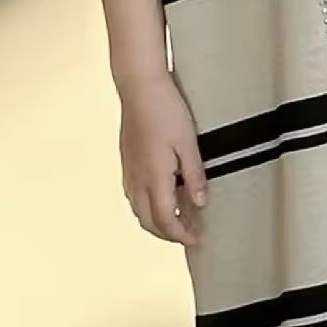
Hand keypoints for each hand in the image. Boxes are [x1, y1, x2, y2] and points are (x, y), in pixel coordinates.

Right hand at [117, 71, 206, 247]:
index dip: (180, 235)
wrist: (139, 86)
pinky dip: (148, 205)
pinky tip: (164, 196)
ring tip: (180, 217)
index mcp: (154, 178)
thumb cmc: (166, 110)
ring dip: (157, 220)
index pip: (165, 220)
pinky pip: (134, 195)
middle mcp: (137, 179)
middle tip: (190, 233)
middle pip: (148, 221)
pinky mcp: (127, 161)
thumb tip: (200, 204)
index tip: (196, 240)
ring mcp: (129, 170)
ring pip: (139, 209)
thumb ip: (194, 176)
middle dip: (168, 233)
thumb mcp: (188, 143)